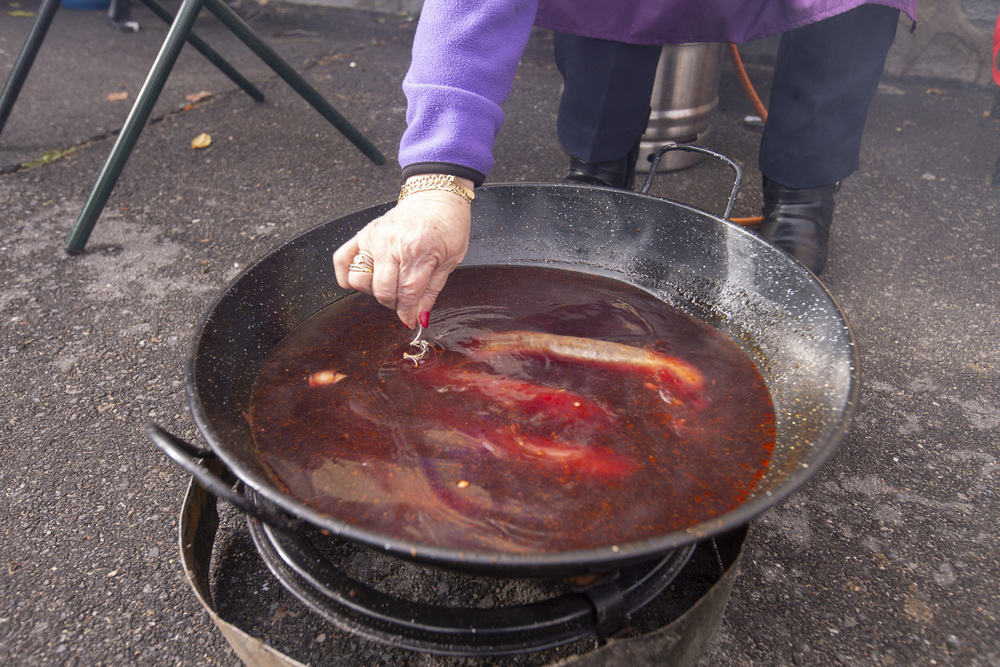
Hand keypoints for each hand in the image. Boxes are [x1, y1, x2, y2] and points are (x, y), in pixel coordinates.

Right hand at [333, 179, 472, 328]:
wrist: (437, 196)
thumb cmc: (448, 224)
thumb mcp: (451, 260)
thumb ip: (432, 291)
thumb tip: (419, 317)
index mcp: (419, 250)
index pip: (407, 293)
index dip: (408, 312)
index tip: (410, 320)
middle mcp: (392, 243)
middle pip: (384, 290)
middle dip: (395, 304)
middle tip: (405, 301)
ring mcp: (374, 237)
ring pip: (360, 280)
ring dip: (374, 291)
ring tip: (390, 286)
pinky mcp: (363, 233)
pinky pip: (342, 259)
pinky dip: (345, 275)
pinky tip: (360, 281)